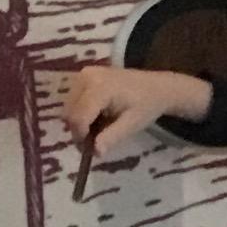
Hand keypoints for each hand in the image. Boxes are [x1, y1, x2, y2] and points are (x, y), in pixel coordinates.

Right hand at [60, 63, 212, 162]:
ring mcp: (84, 74)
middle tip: (95, 145)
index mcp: (100, 87)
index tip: (92, 151)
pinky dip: (81, 112)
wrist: (157, 86)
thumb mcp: (132, 124)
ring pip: (68, 107)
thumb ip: (112, 137)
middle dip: (79, 132)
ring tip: (99, 130)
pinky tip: (97, 118)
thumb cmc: (147, 105)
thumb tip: (96, 152)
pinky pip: (73, 100)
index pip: (78, 117)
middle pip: (70, 113)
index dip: (81, 137)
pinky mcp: (84, 75)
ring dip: (79, 123)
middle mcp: (86, 77)